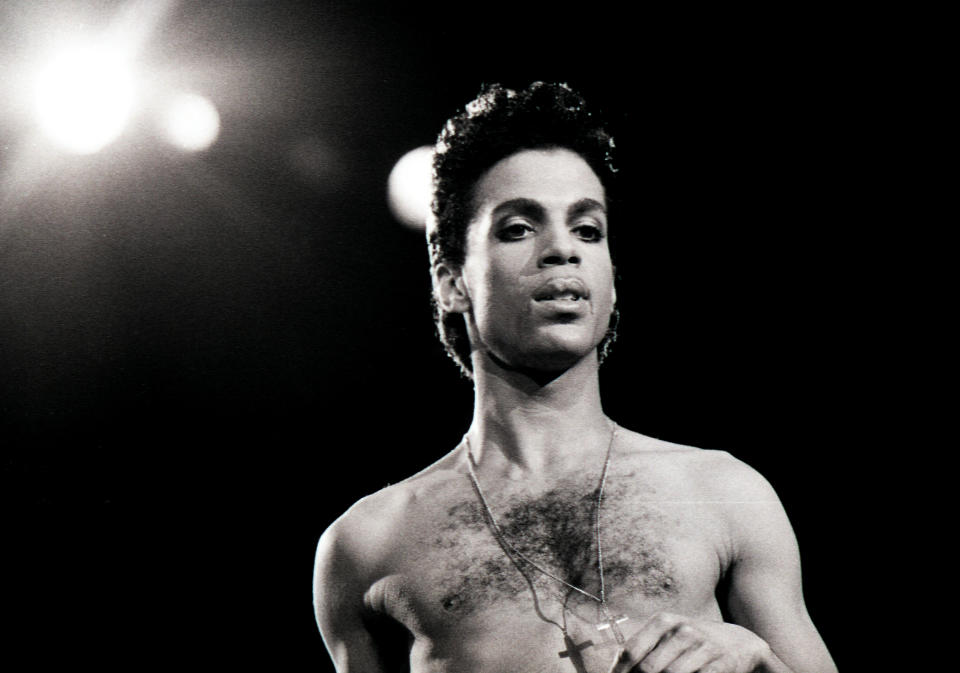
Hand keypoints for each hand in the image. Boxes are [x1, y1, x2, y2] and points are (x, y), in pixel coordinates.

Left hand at [611, 611, 778, 672]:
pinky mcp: (722, 663)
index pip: (632, 650)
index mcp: (664, 621)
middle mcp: (683, 630)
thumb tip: (615, 668)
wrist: (739, 642)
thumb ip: (644, 648)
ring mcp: (703, 646)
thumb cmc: (694, 641)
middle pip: (649, 668)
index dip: (620, 671)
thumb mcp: (669, 634)